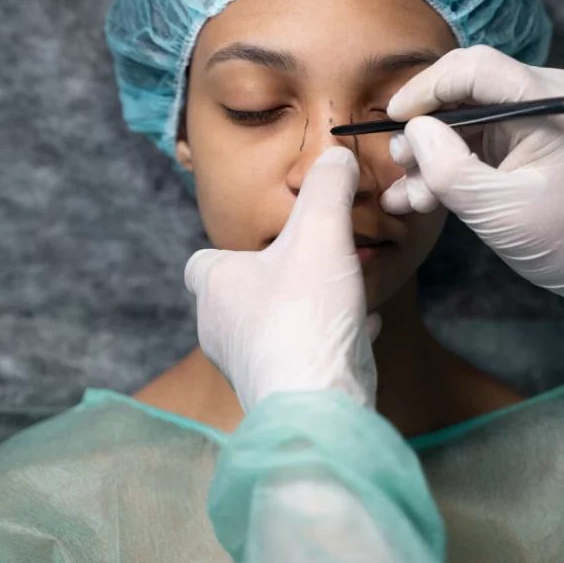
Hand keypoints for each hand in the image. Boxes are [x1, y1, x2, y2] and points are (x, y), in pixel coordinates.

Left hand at [185, 148, 380, 413]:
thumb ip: (328, 187)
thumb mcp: (321, 231)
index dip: (230, 252)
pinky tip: (362, 330)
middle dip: (279, 279)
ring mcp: (249, 367)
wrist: (317, 407)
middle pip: (242, 294)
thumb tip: (336, 154)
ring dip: (306, 309)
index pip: (201, 263)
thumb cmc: (304, 315)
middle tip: (317, 264)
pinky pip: (302, 356)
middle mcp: (221, 330)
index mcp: (217, 286)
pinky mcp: (279, 394)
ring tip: (344, 296)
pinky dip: (327, 340)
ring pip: (275, 326)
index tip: (268, 244)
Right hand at [380, 45, 563, 330]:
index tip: (394, 120)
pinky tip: (418, 195)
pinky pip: (471, 138)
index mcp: (551, 102)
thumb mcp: (499, 211)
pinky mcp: (521, 140)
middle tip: (399, 163)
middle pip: (463, 88)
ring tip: (407, 194)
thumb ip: (450, 169)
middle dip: (424, 126)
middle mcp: (543, 97)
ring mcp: (532, 118)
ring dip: (429, 153)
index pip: (475, 68)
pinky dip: (444, 164)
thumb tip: (412, 131)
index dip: (426, 88)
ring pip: (460, 116)